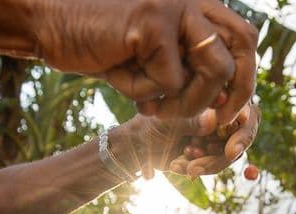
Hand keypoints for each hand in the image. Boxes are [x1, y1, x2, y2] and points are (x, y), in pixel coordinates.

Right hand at [31, 0, 256, 119]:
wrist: (52, 28)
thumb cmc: (103, 49)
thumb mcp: (153, 66)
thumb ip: (187, 79)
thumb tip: (222, 109)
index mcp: (197, 7)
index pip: (243, 38)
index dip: (244, 77)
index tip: (226, 111)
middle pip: (243, 46)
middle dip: (237, 91)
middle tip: (217, 121)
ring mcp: (176, 6)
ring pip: (215, 69)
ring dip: (191, 102)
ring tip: (157, 107)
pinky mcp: (154, 22)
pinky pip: (170, 81)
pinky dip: (148, 95)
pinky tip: (124, 81)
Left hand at [111, 102, 260, 177]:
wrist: (137, 146)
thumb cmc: (149, 124)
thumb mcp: (169, 121)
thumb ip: (192, 121)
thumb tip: (214, 121)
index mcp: (218, 98)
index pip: (247, 114)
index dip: (242, 134)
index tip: (231, 151)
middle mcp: (223, 115)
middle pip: (240, 139)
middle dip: (221, 156)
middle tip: (198, 167)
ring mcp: (218, 136)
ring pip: (228, 156)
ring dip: (208, 164)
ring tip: (183, 165)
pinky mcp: (210, 154)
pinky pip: (214, 166)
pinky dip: (198, 168)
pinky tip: (177, 165)